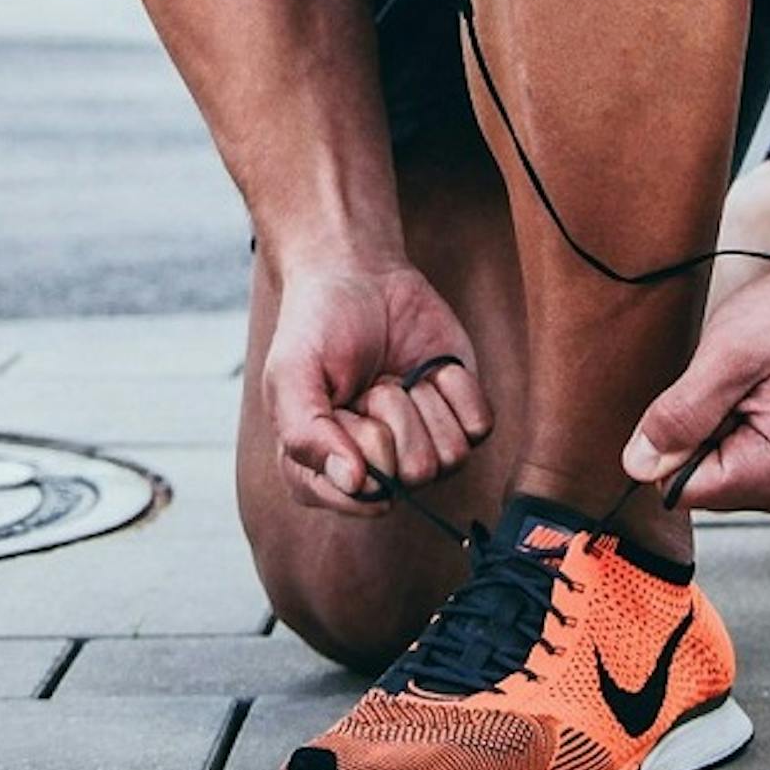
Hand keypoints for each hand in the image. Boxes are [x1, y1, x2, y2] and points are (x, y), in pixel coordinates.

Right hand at [263, 259, 493, 517]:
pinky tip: (430, 368)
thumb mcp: (291, 376)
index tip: (345, 404)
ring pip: (450, 457)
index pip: (364, 495)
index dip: (361, 445)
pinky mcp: (458, 415)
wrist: (359, 273)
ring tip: (397, 375)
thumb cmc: (318, 326)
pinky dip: (457, 389)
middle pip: (412, 474)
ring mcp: (422, 444)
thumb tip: (353, 483)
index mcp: (324, 474)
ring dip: (423, 402)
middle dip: (393, 414)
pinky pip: (478, 427)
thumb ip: (306, 435)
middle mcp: (378, 470)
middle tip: (371, 382)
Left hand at [620, 257, 769, 515]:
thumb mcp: (728, 355)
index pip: (683, 490)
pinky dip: (744, 421)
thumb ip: (680, 416)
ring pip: (724, 468)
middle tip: (741, 379)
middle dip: (706, 428)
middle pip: (706, 482)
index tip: (710, 391)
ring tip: (760, 380)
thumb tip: (637, 466)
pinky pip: (747, 456)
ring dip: (725, 422)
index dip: (676, 437)